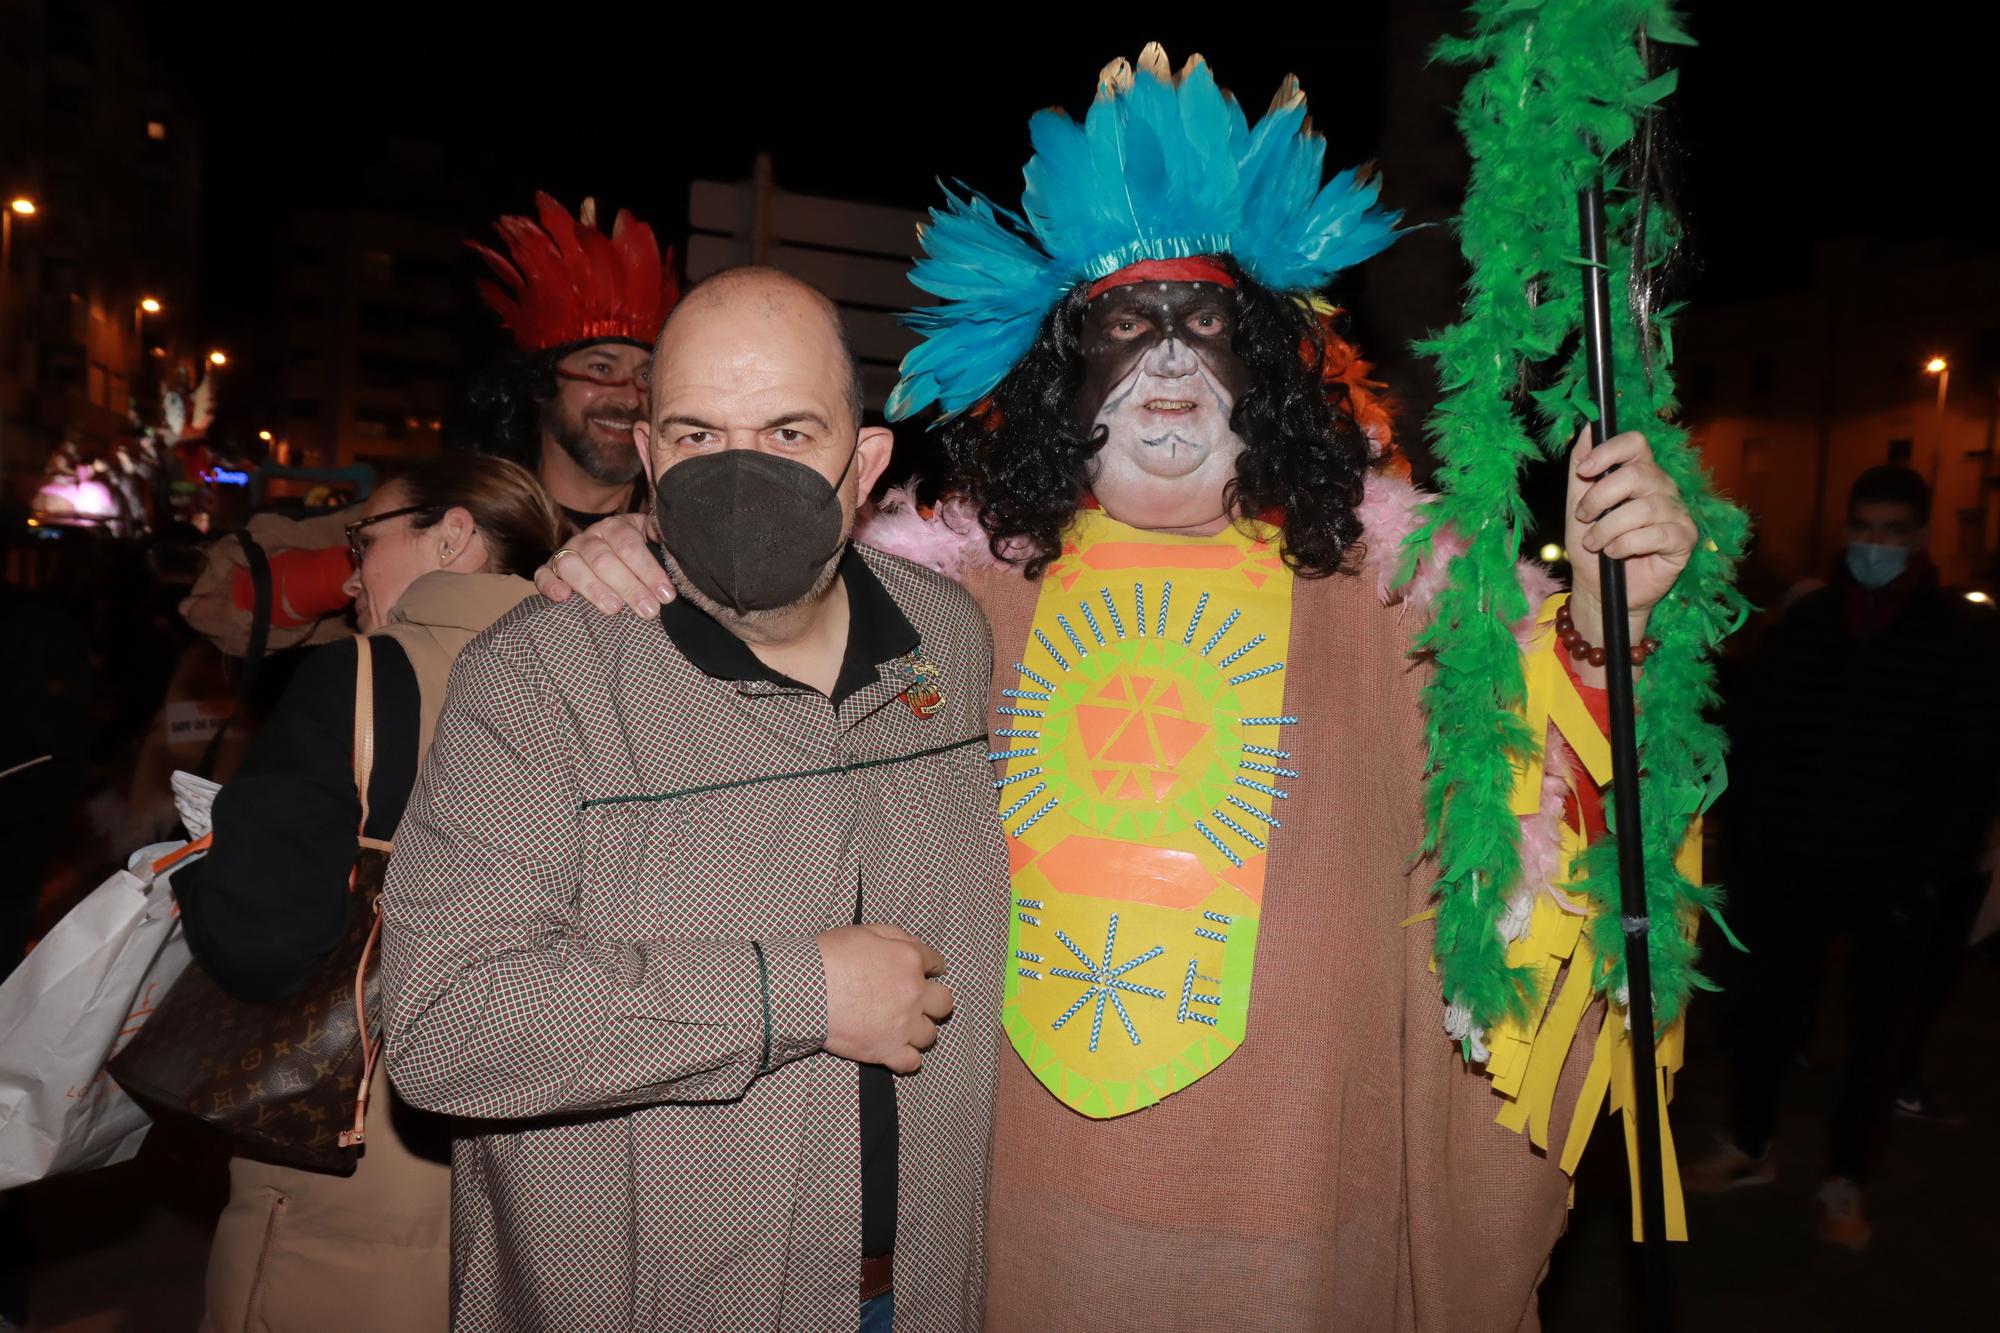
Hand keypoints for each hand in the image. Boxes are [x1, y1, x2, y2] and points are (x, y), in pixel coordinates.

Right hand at [535, 512, 675, 617]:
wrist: (604, 554)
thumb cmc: (633, 554)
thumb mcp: (649, 540)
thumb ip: (658, 536)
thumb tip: (664, 534)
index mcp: (614, 528)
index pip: (630, 546)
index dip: (649, 570)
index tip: (666, 595)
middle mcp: (588, 538)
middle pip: (604, 559)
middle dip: (629, 586)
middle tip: (648, 610)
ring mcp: (566, 552)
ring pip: (572, 565)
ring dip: (593, 588)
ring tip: (614, 609)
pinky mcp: (548, 569)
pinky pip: (543, 574)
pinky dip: (550, 585)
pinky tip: (563, 598)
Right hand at [818, 924, 953, 1073]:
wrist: (805, 989)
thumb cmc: (830, 956)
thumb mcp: (865, 932)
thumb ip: (896, 936)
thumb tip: (916, 946)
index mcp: (909, 960)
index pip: (936, 964)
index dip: (930, 968)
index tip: (925, 974)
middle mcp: (914, 993)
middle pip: (944, 1004)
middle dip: (934, 1002)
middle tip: (917, 1003)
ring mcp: (903, 1025)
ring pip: (930, 1035)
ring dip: (918, 1031)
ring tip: (901, 1028)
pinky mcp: (887, 1050)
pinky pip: (912, 1063)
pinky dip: (906, 1059)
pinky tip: (896, 1051)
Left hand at [1564, 426, 1697, 651]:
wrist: (1599, 587)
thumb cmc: (1592, 544)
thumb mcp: (1577, 504)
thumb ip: (1582, 468)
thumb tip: (1588, 428)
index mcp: (1639, 473)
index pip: (1635, 444)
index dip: (1609, 452)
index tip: (1583, 471)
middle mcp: (1662, 488)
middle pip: (1638, 474)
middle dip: (1600, 498)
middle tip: (1583, 518)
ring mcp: (1677, 513)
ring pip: (1645, 508)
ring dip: (1609, 528)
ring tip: (1596, 543)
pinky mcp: (1684, 539)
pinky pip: (1657, 534)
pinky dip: (1626, 544)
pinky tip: (1615, 553)